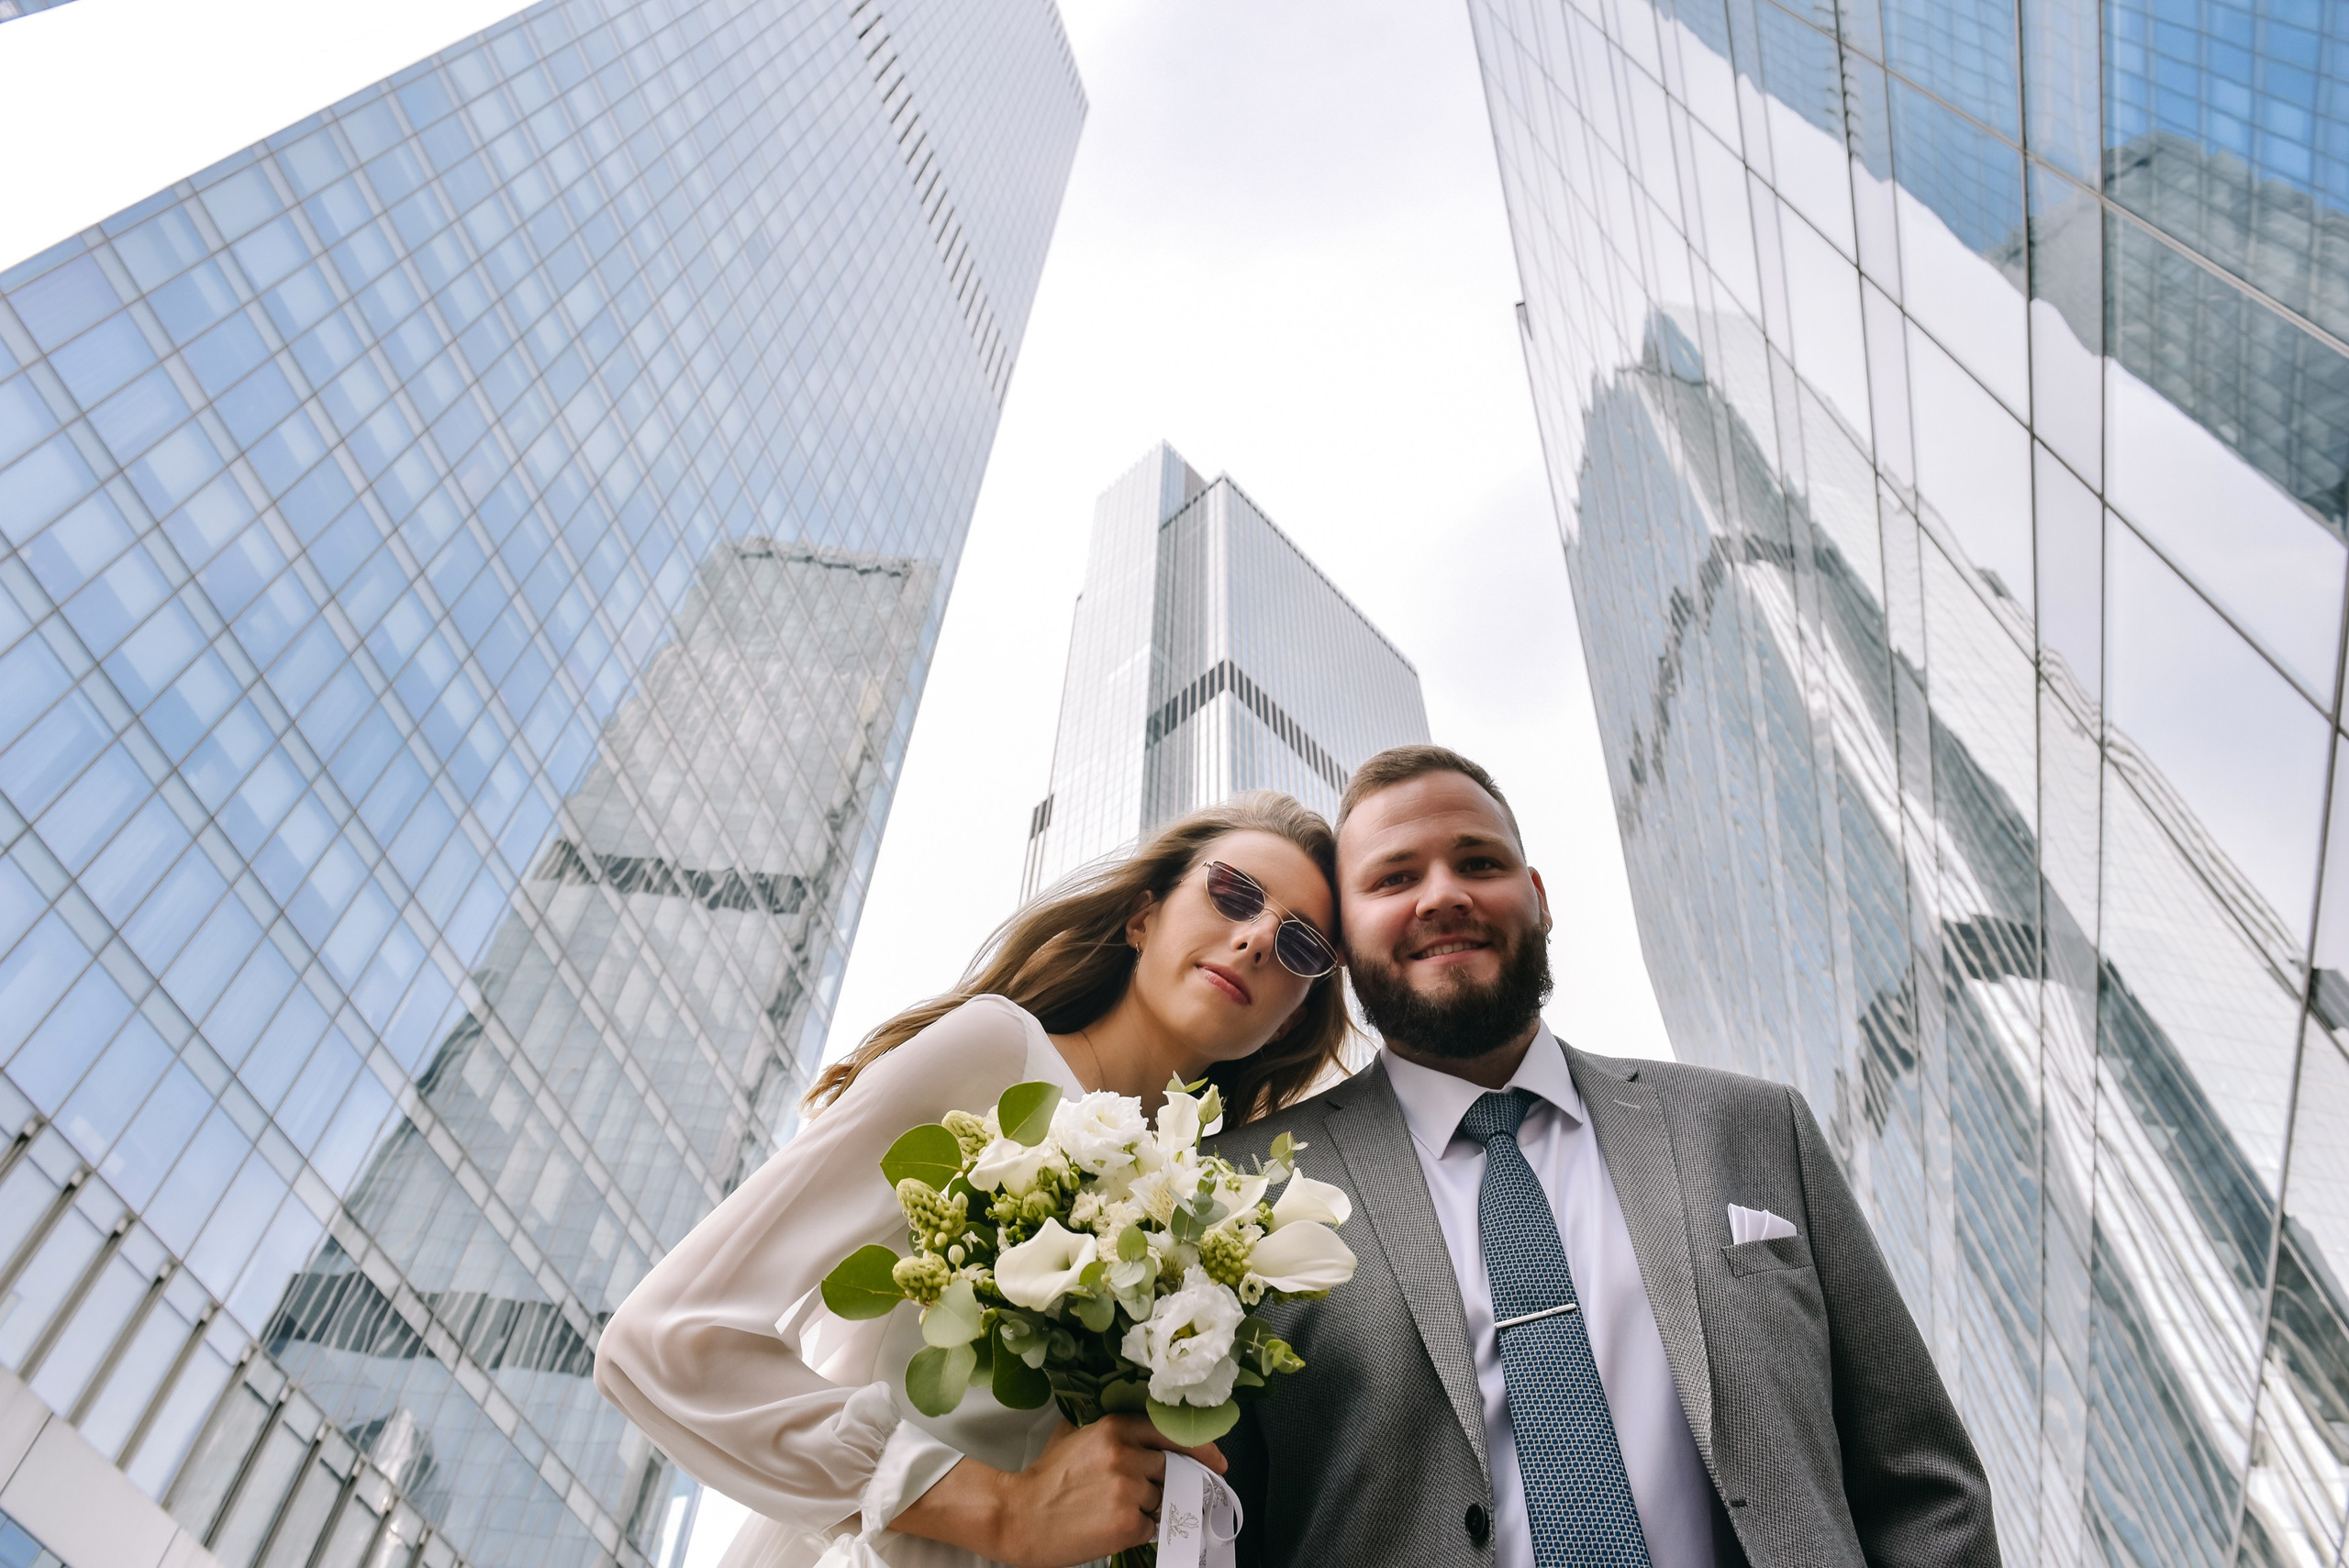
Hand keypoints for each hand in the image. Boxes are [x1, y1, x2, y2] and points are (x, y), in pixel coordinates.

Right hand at [891, 1415, 1226, 1567]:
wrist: (1018, 1516)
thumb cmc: (1046, 1479)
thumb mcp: (1076, 1436)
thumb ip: (1110, 1429)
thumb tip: (1147, 1431)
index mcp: (1114, 1428)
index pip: (1171, 1433)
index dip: (1200, 1448)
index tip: (1218, 1462)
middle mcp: (1125, 1455)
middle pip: (1171, 1469)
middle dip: (1167, 1483)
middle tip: (1154, 1493)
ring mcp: (1128, 1491)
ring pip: (1162, 1500)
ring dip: (1149, 1507)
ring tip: (1115, 1509)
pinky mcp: (1127, 1524)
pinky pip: (1152, 1526)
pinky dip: (1140, 1529)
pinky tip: (1114, 1526)